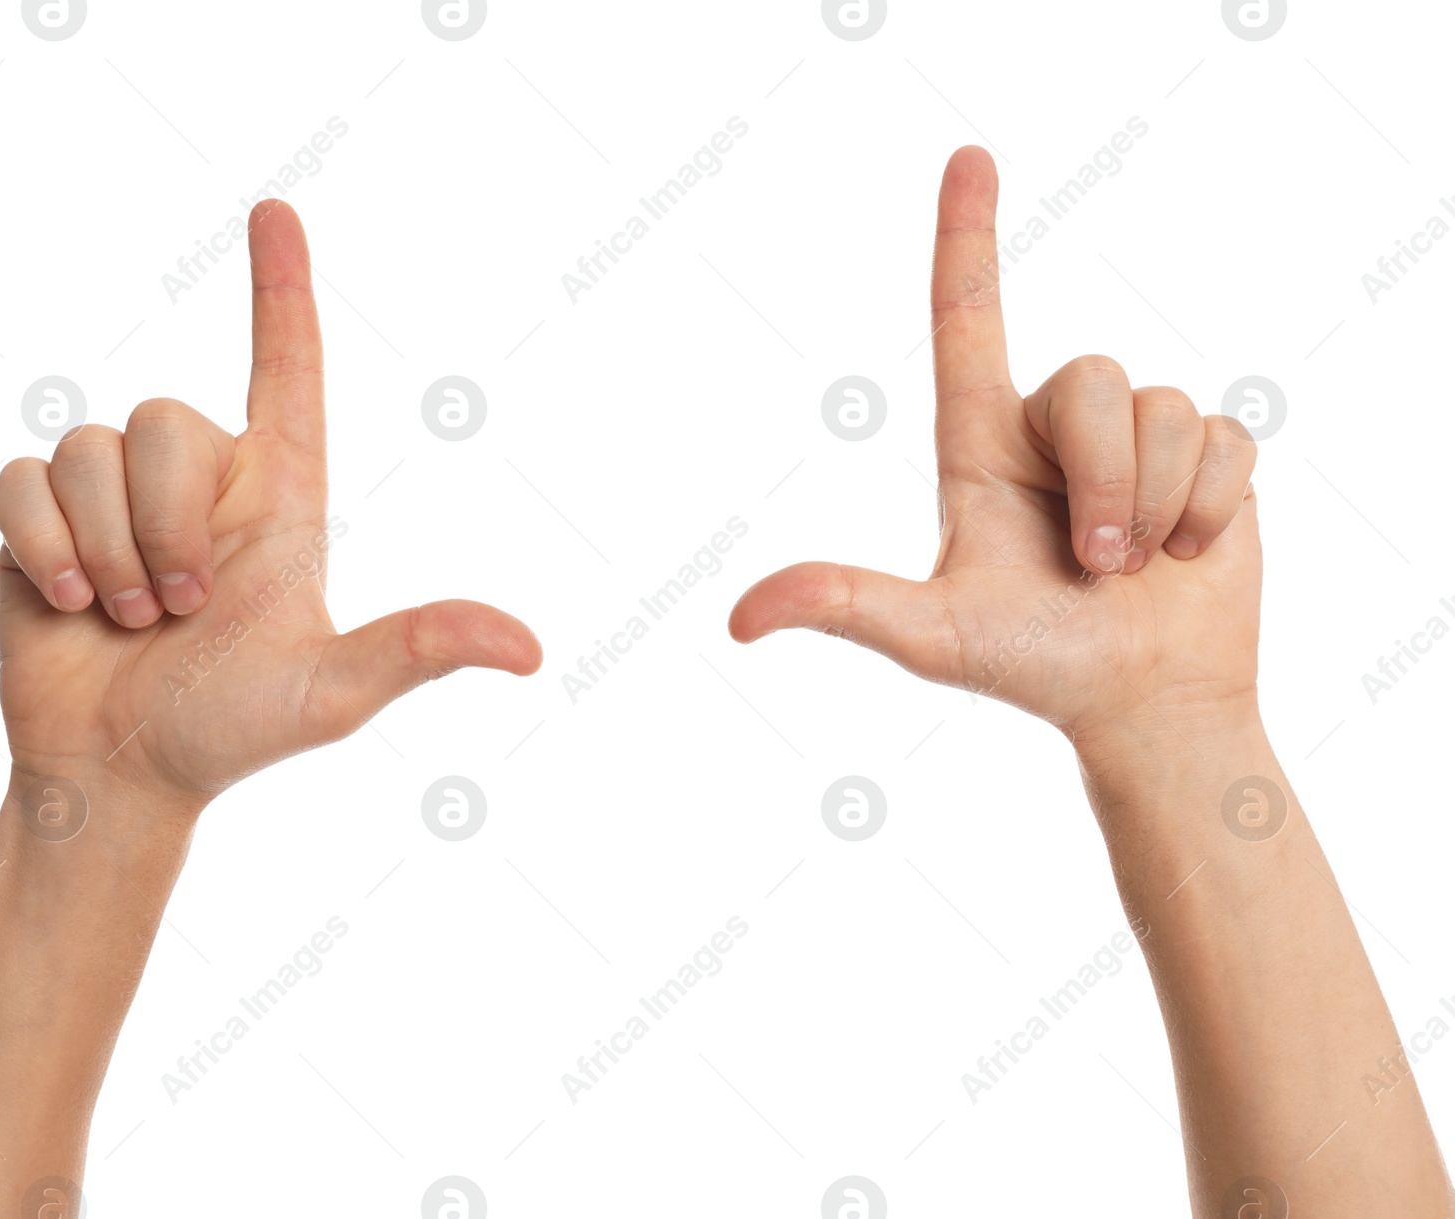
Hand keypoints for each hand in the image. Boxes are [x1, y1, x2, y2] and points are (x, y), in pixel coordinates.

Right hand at [0, 201, 540, 804]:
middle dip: (166, 526)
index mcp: (280, 496)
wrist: (120, 775)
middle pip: (166, 418)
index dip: (283, 290)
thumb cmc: (234, 733)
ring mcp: (115, 497)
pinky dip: (44, 548)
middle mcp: (199, 481)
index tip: (276, 210)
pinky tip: (68, 603)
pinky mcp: (41, 516)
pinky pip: (20, 478)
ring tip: (130, 618)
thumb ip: (419, 651)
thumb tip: (532, 651)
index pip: (288, 368)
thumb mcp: (334, 690)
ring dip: (108, 551)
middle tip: (183, 610)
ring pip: (88, 448)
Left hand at [730, 148, 1258, 739]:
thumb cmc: (1032, 666)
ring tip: (1134, 565)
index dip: (966, 238)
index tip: (968, 157)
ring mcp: (1136, 437)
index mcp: (981, 443)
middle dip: (1103, 481)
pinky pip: (1226, 434)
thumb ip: (843, 605)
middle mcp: (1055, 426)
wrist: (1145, 704)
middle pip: (1094, 378)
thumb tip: (736, 620)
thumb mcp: (931, 635)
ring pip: (1164, 409)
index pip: (967, 319)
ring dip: (1155, 506)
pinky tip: (1190, 553)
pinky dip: (1211, 510)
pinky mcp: (1208, 453)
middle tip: (1093, 563)